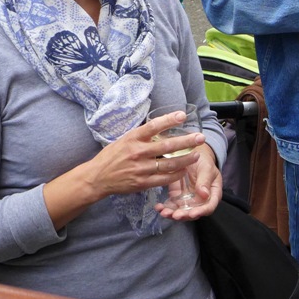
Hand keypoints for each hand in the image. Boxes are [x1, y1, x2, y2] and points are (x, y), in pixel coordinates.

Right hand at [84, 112, 210, 198]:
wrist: (97, 177)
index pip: (153, 126)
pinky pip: (163, 179)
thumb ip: (142, 135)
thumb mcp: (125, 139)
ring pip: (168, 164)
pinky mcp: (142, 183)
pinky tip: (184, 170)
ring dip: (185, 159)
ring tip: (196, 155)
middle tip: (200, 137)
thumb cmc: (113, 155)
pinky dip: (176, 175)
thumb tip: (162, 125)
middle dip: (186, 142)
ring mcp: (140, 168)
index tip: (183, 115)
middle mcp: (137, 152)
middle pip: (167, 146)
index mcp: (133, 138)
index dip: (169, 120)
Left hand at [154, 144, 222, 220]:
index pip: (209, 207)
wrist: (191, 156)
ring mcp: (188, 200)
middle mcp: (200, 201)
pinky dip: (165, 208)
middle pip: (193, 212)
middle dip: (184, 215)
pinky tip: (159, 207)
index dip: (201, 212)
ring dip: (172, 214)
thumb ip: (205, 181)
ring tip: (164, 213)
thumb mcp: (207, 168)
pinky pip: (171, 206)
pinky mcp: (177, 197)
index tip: (192, 213)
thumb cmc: (204, 162)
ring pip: (181, 211)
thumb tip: (204, 195)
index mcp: (212, 194)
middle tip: (176, 215)